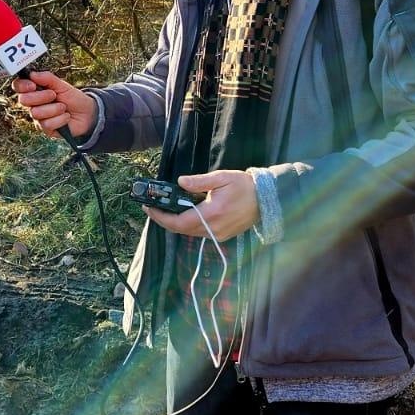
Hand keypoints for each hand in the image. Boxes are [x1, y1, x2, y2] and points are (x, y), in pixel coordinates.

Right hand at [12, 70, 96, 137]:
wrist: (87, 113)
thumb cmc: (72, 98)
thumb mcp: (62, 85)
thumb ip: (47, 78)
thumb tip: (32, 73)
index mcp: (35, 91)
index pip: (19, 87)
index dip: (22, 86)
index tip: (33, 85)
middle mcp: (33, 104)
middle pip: (23, 100)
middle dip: (40, 96)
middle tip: (54, 95)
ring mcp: (38, 118)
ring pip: (35, 113)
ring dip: (53, 108)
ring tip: (63, 107)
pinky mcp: (45, 129)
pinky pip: (46, 124)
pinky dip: (60, 119)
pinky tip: (66, 117)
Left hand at [143, 170, 260, 241]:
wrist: (266, 200)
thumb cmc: (244, 186)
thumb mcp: (221, 178)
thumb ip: (199, 181)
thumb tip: (180, 182)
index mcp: (212, 213)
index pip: (179, 222)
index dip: (160, 217)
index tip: (148, 208)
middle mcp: (213, 228)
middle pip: (181, 230)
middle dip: (164, 219)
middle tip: (153, 207)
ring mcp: (218, 234)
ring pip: (189, 233)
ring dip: (175, 223)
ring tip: (165, 209)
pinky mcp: (222, 236)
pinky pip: (199, 233)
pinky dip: (188, 225)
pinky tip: (183, 214)